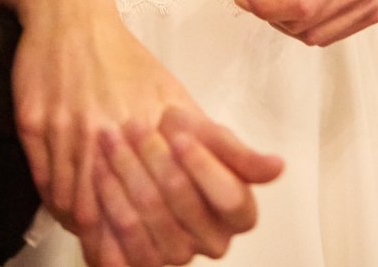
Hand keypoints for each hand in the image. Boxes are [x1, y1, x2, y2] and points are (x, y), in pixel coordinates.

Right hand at [12, 0, 281, 262]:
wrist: (70, 12)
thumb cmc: (124, 59)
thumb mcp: (177, 98)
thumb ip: (222, 144)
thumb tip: (273, 169)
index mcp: (155, 119)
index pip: (176, 194)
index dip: (177, 227)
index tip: (175, 244)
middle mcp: (114, 125)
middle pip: (130, 207)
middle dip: (138, 241)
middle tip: (141, 257)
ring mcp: (72, 126)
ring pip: (84, 205)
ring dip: (98, 233)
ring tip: (107, 250)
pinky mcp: (34, 123)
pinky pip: (48, 184)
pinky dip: (63, 210)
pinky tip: (73, 220)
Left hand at [74, 109, 282, 266]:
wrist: (140, 148)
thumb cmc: (180, 139)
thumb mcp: (211, 135)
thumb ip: (238, 152)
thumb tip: (278, 167)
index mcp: (238, 214)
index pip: (229, 198)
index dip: (202, 166)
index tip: (178, 133)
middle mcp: (213, 243)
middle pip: (183, 204)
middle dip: (155, 158)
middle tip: (134, 125)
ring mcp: (177, 255)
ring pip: (149, 220)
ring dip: (125, 174)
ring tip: (111, 139)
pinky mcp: (141, 262)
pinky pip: (122, 244)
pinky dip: (108, 201)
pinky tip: (100, 171)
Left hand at [233, 0, 377, 46]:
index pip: (301, 6)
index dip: (267, 8)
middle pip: (306, 26)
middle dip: (272, 14)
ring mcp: (371, 4)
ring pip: (317, 36)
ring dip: (288, 24)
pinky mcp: (374, 11)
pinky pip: (333, 34)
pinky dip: (309, 26)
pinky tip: (300, 3)